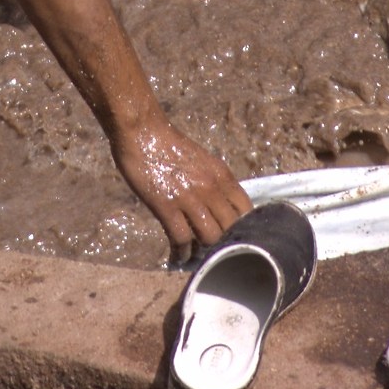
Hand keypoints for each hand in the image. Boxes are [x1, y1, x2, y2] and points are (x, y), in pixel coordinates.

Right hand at [111, 120, 251, 252]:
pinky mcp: (167, 206)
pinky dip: (181, 252)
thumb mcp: (203, 161)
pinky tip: (177, 256)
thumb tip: (219, 207)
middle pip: (230, 228)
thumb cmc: (170, 144)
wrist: (143, 132)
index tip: (233, 237)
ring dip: (203, 250)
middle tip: (212, 250)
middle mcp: (211, 189)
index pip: (246, 211)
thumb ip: (214, 182)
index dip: (242, 228)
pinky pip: (181, 238)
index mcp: (222, 176)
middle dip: (223, 242)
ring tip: (195, 254)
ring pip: (210, 237)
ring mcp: (190, 199)